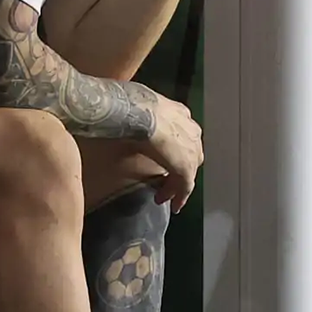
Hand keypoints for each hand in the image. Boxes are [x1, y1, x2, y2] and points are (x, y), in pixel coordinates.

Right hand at [135, 85, 202, 211]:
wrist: (138, 112)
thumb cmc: (131, 107)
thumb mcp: (136, 109)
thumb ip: (137, 116)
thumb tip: (120, 117)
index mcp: (179, 113)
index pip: (182, 136)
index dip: (173, 150)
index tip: (163, 158)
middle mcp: (190, 130)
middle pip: (189, 154)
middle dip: (179, 167)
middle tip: (166, 179)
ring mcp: (191, 150)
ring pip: (187, 171)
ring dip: (176, 184)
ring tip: (164, 196)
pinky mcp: (186, 168)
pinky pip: (185, 186)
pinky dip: (179, 196)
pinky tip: (173, 205)